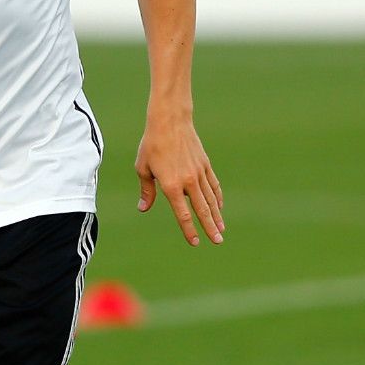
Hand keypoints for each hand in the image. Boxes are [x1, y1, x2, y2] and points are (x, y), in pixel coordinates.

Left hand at [135, 113, 224, 245]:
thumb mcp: (143, 168)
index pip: (183, 214)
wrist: (170, 121)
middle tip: (217, 241)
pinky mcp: (205, 164)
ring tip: (222, 230)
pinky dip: (217, 197)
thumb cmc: (152, 145)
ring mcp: (199, 173)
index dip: (189, 230)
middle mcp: (188, 181)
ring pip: (210, 199)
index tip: (195, 242)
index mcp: (171, 185)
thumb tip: (143, 208)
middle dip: (210, 228)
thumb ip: (147, 190)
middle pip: (202, 210)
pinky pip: (213, 185)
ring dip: (216, 216)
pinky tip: (219, 207)